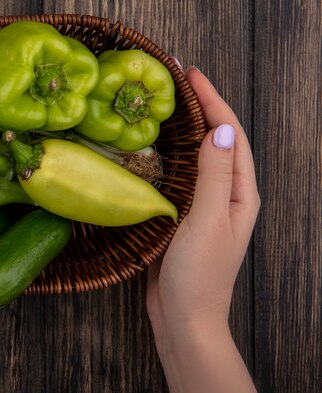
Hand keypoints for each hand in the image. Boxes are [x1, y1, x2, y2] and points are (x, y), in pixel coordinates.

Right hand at [145, 67, 261, 392]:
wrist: (185, 319)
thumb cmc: (199, 275)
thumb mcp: (207, 222)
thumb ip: (213, 176)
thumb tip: (220, 129)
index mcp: (239, 193)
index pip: (230, 135)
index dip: (213, 101)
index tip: (190, 74)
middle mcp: (226, 195)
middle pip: (217, 140)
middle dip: (200, 107)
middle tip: (173, 82)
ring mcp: (205, 206)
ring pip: (197, 156)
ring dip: (184, 128)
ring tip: (163, 105)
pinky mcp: (184, 216)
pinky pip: (180, 175)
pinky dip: (169, 155)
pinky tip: (151, 149)